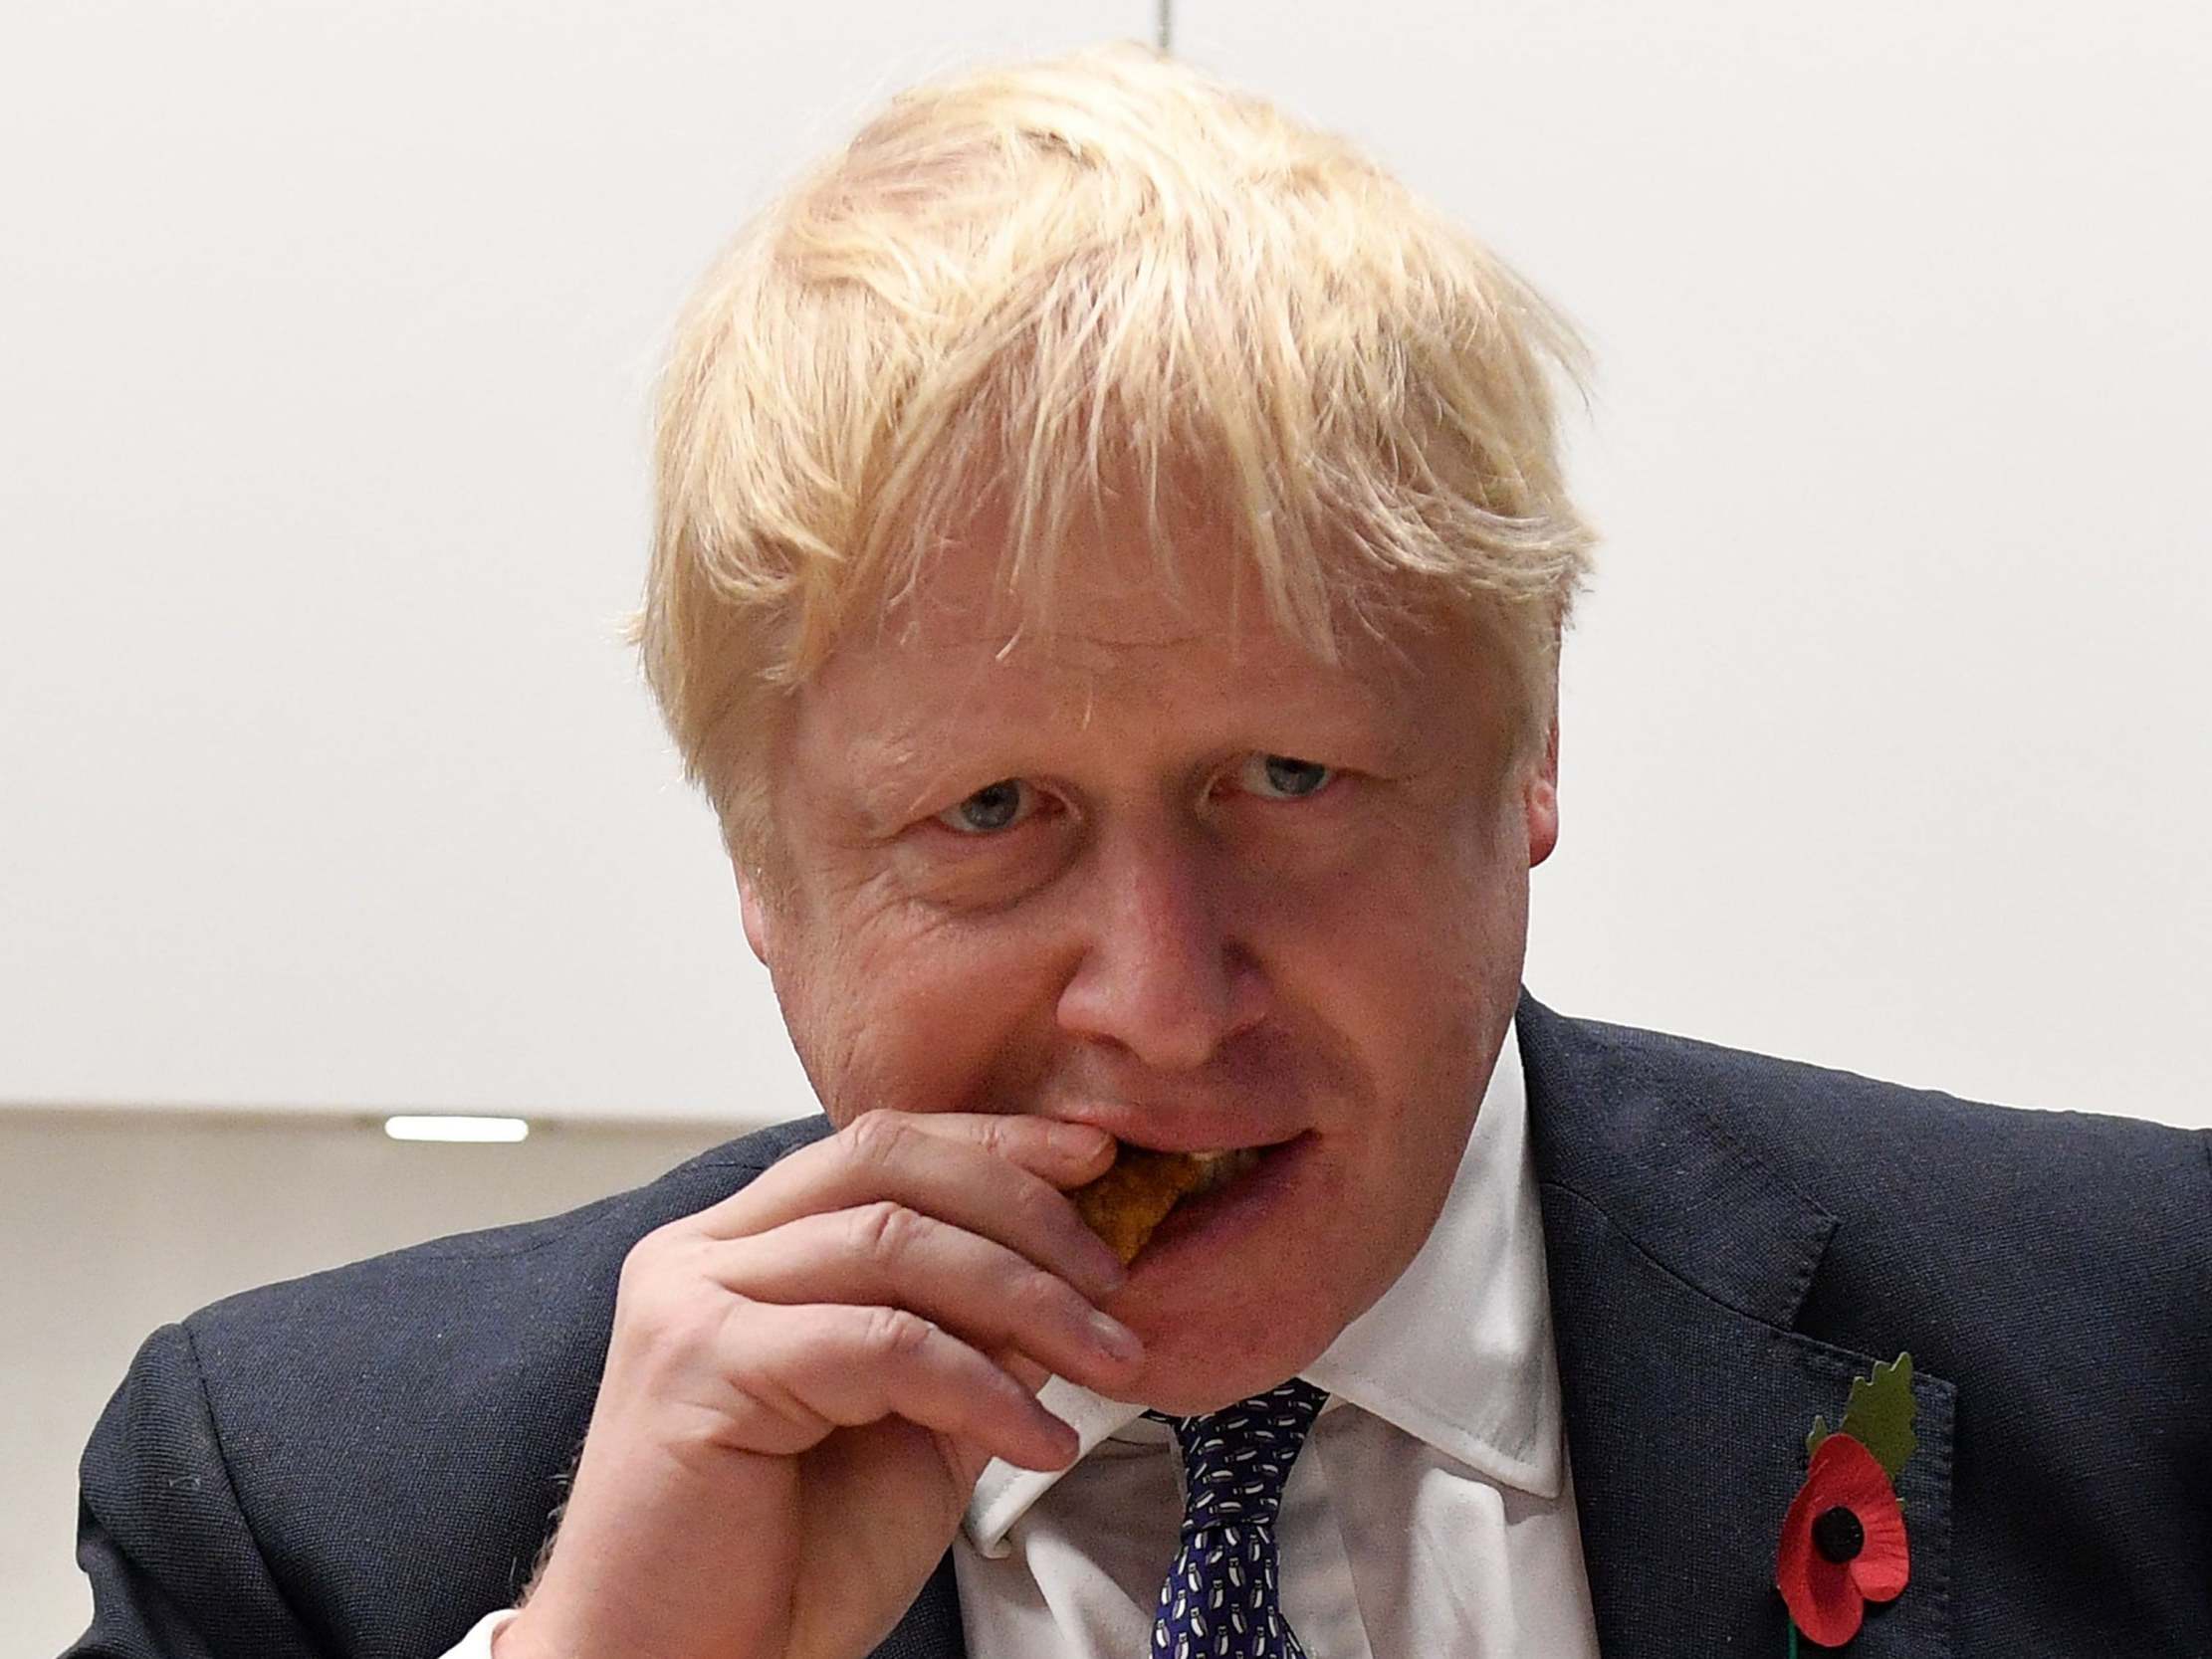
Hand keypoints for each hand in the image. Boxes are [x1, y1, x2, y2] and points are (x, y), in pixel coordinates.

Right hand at [495, 1111, 1139, 1658]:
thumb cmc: (787, 1560)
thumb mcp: (915, 1420)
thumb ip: (972, 1333)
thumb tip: (1078, 1264)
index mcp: (742, 1244)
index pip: (883, 1146)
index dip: (997, 1143)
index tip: (1101, 1162)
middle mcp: (702, 1251)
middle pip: (887, 1163)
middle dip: (1026, 1209)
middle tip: (1118, 1279)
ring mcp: (691, 1300)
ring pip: (895, 1242)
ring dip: (1029, 1297)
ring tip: (1111, 1361)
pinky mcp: (701, 1365)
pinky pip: (881, 1343)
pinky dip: (981, 1385)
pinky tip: (1040, 1440)